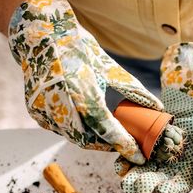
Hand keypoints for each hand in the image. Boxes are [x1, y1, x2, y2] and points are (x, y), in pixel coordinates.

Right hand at [8, 0, 161, 164]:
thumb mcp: (109, 67)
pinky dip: (77, 131)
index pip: (108, 129)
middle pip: (90, 140)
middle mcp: (61, 106)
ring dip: (93, 139)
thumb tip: (156, 108)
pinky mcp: (37, 114)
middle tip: (123, 143)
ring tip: (107, 133)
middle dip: (108, 145)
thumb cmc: (78, 49)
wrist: (39, 36)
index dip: (125, 145)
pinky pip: (62, 130)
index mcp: (82, 93)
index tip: (139, 156)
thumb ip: (133, 91)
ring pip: (75, 138)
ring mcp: (46, 112)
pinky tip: (86, 123)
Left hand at [117, 42, 192, 192]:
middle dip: (144, 183)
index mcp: (188, 169)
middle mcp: (170, 165)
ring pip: (142, 169)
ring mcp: (157, 154)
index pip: (178, 186)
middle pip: (156, 180)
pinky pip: (134, 152)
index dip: (169, 189)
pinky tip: (120, 163)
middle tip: (134, 185)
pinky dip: (126, 159)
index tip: (161, 190)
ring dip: (132, 174)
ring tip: (124, 176)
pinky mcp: (146, 141)